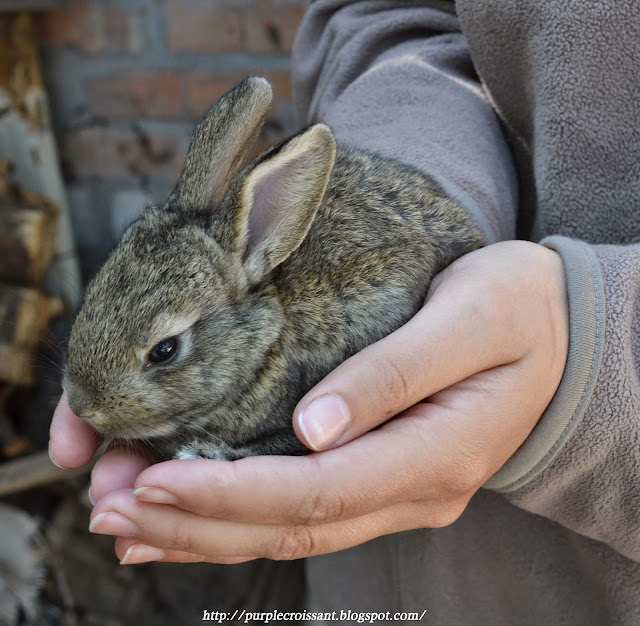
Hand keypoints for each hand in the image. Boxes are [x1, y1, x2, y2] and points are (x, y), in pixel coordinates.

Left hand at [50, 241, 567, 564]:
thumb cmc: (518, 310)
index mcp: (437, 452)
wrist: (559, 332)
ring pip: (291, 531)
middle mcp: (414, 489)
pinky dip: (240, 519)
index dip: (231, 493)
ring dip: (206, 531)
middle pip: (293, 525)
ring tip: (127, 523)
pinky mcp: (382, 477)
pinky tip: (189, 517)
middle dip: (197, 523)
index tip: (153, 480)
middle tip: (111, 510)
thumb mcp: (470, 320)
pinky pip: (304, 512)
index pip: (318, 491)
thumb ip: (396, 372)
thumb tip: (313, 426)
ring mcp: (399, 492)